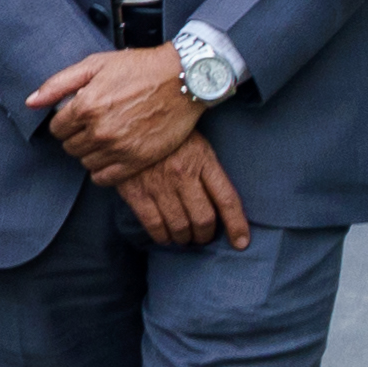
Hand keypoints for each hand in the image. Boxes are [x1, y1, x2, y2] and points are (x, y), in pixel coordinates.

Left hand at [29, 44, 208, 188]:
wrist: (184, 79)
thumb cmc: (139, 68)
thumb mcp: (95, 65)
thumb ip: (58, 84)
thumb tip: (31, 102)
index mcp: (85, 106)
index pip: (57, 129)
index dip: (65, 122)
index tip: (77, 117)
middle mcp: (99, 130)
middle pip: (70, 147)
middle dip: (76, 137)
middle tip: (93, 126)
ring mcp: (119, 148)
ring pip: (86, 162)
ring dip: (91, 152)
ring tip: (105, 138)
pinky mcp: (138, 160)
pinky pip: (105, 178)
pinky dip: (103, 170)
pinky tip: (111, 156)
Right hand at [111, 130, 251, 249]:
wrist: (126, 124)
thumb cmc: (166, 135)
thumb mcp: (195, 143)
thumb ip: (208, 169)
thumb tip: (220, 203)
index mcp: (202, 160)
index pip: (227, 199)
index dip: (237, 225)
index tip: (241, 243)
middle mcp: (183, 174)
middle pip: (203, 218)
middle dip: (205, 235)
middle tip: (202, 237)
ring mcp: (159, 184)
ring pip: (179, 225)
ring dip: (184, 237)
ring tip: (184, 237)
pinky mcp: (136, 191)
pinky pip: (153, 223)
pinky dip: (161, 236)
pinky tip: (164, 237)